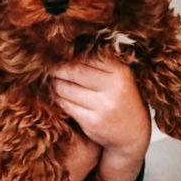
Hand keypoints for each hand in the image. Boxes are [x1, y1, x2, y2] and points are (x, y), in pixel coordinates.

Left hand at [51, 58, 149, 180]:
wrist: (134, 133)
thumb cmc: (122, 100)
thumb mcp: (119, 77)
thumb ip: (98, 62)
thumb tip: (66, 47)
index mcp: (120, 70)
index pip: (85, 55)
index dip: (68, 54)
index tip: (56, 52)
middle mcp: (113, 87)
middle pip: (73, 71)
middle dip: (56, 68)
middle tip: (47, 66)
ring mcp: (103, 106)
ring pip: (65, 88)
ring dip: (54, 84)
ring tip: (51, 81)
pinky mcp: (92, 122)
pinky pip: (65, 105)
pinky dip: (57, 99)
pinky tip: (57, 96)